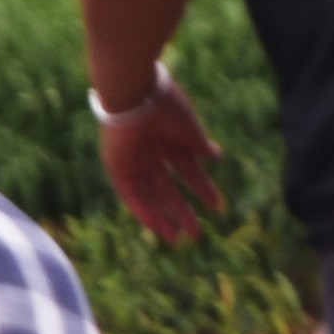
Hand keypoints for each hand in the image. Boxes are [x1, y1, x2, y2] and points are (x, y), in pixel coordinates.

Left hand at [98, 80, 224, 240]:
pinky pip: (130, 194)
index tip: (216, 206)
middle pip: (168, 188)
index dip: (202, 189)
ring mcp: (134, 160)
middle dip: (183, 210)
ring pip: (150, 195)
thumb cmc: (167, 107)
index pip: (187, 171)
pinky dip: (143, 210)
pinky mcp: (117, 166)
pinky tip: (157, 227)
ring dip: (164, 216)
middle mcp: (152, 152)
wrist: (137, 94)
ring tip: (178, 239)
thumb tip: (216, 156)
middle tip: (197, 233)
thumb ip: (199, 145)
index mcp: (171, 139)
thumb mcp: (190, 129)